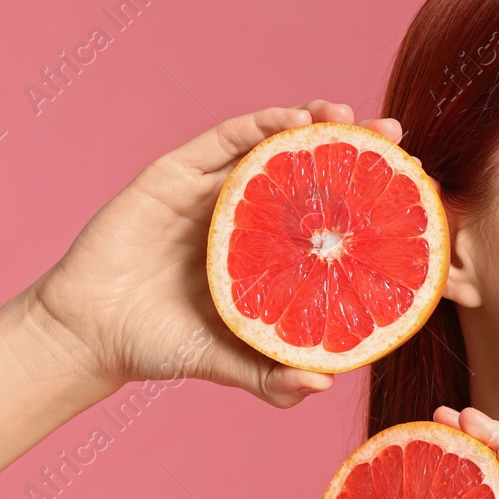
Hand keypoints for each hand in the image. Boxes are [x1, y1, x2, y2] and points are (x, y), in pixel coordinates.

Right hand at [30, 100, 403, 407]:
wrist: (88, 332)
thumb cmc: (159, 347)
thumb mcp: (225, 363)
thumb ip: (271, 377)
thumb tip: (325, 383)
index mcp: (267, 254)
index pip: (327, 217)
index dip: (367, 200)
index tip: (410, 190)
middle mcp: (247, 216)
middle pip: (309, 171)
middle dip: (353, 149)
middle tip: (395, 137)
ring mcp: (213, 191)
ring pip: (271, 144)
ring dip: (312, 123)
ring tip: (347, 115)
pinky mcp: (176, 174)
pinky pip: (225, 140)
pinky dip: (260, 126)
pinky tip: (293, 121)